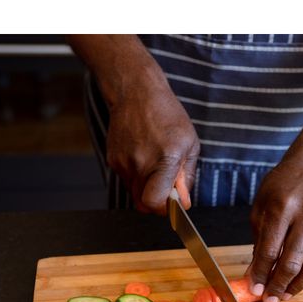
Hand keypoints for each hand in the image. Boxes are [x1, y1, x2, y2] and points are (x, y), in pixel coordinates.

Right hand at [106, 77, 195, 213]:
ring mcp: (124, 162)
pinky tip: (142, 155)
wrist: (136, 93)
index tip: (171, 203)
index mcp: (164, 160)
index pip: (155, 202)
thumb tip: (183, 201)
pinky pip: (126, 179)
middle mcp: (141, 163)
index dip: (164, 208)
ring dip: (146, 187)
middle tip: (165, 188)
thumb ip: (186, 177)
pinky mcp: (113, 160)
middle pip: (143, 204)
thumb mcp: (189, 144)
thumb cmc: (167, 115)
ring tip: (154, 164)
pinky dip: (136, 175)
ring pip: (134, 193)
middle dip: (156, 202)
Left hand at [245, 161, 302, 301]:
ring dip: (296, 286)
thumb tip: (255, 274)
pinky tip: (297, 283)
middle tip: (269, 299)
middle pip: (291, 262)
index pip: (270, 250)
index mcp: (282, 207)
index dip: (261, 274)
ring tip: (283, 295)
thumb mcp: (262, 207)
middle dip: (277, 285)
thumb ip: (258, 241)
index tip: (255, 289)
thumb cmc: (282, 186)